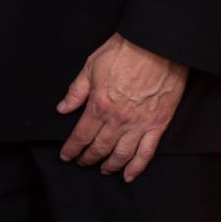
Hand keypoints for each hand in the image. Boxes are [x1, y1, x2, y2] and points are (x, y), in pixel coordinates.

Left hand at [56, 33, 188, 180]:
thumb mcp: (91, 67)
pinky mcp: (158, 124)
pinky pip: (146, 152)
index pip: (81, 136)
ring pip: (121, 155)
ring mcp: (140, 124)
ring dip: (110, 166)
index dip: (71, 149)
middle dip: (87, 159)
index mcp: (99, 106)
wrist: (157, 46)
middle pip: (99, 148)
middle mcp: (118, 120)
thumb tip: (62, 108)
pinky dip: (137, 167)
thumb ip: (76, 91)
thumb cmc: (124, 52)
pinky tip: (129, 175)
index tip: (66, 156)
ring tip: (103, 170)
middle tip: (81, 163)